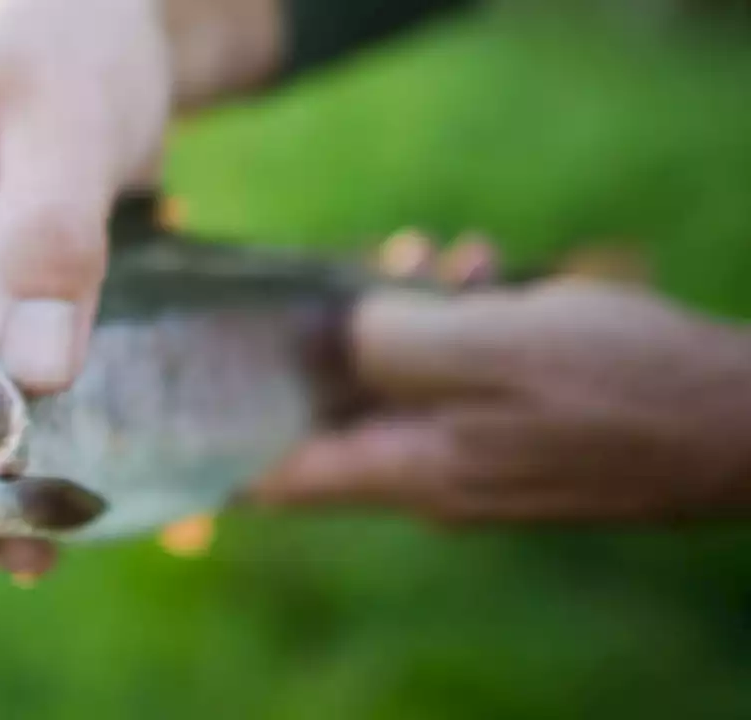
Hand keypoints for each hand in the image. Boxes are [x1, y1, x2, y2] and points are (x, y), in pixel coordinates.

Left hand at [253, 245, 750, 524]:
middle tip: (363, 274)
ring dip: (407, 316)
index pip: (281, 481)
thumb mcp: (488, 346)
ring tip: (450, 260)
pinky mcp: (508, 434)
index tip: (179, 414)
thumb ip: (390, 342)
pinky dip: (457, 326)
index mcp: (408, 470)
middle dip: (336, 338)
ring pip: (399, 383)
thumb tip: (340, 335)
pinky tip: (489, 272)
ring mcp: (470, 459)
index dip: (222, 451)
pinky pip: (453, 380)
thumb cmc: (618, 387)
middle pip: (338, 413)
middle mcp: (428, 476)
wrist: (740, 420)